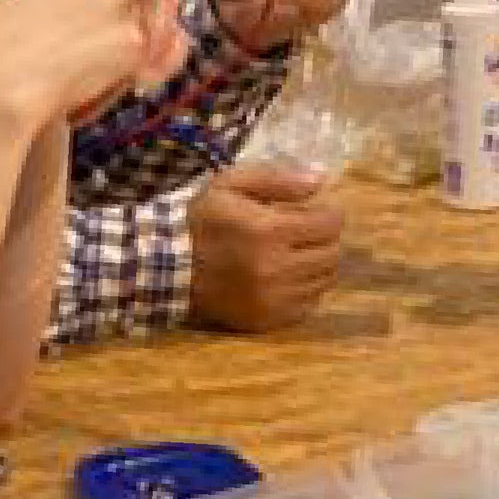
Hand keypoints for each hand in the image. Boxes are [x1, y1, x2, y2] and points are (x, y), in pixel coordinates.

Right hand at [188, 169, 345, 332]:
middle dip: (326, 239)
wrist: (165, 266)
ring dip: (318, 264)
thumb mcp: (232, 184)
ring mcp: (270, 299)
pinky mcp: (264, 320)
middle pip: (332, 254)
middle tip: (308, 232)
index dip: (329, 213)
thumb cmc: (201, 219)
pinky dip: (305, 290)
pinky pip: (307, 306)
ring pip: (324, 281)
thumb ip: (279, 178)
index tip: (316, 211)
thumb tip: (322, 179)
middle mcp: (275, 268)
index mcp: (268, 230)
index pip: (330, 224)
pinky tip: (287, 277)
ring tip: (298, 253)